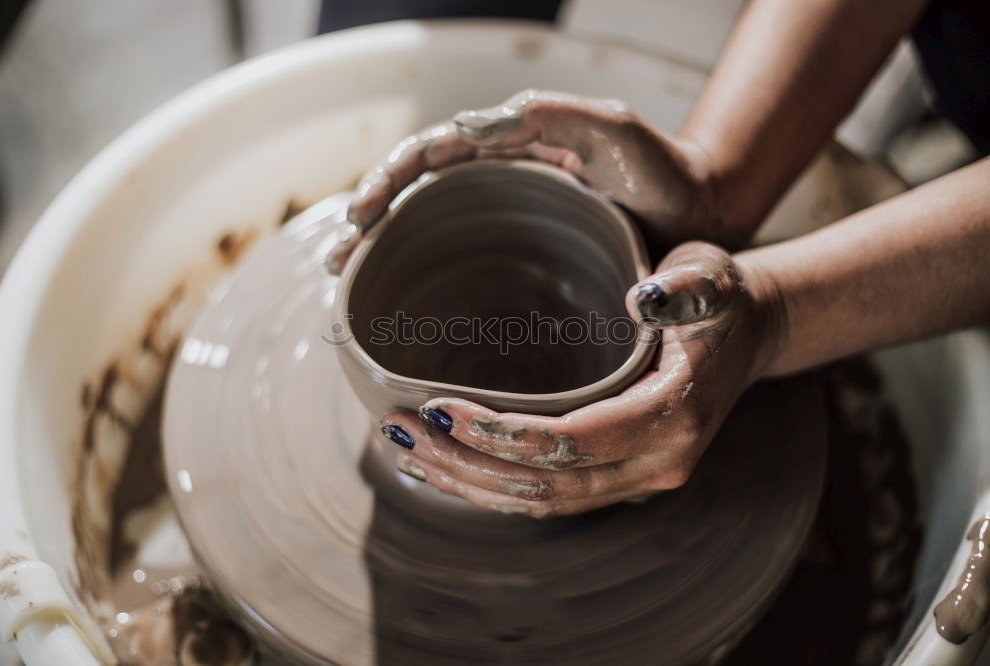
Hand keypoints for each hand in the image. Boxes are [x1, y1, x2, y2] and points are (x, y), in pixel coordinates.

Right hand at [326, 90, 728, 273]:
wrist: (704, 217)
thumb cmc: (664, 172)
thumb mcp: (612, 129)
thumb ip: (547, 116)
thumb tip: (466, 128)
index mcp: (511, 145)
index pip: (431, 154)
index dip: (389, 180)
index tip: (362, 214)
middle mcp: (501, 182)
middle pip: (416, 196)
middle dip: (369, 223)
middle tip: (338, 261)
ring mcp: (511, 223)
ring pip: (430, 233)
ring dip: (385, 256)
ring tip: (348, 287)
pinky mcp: (526, 261)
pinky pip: (464, 266)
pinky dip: (426, 283)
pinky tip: (404, 309)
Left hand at [378, 242, 782, 516]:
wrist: (749, 332)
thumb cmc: (721, 298)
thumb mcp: (711, 277)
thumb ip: (683, 288)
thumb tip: (641, 299)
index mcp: (672, 419)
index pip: (573, 443)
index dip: (503, 434)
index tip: (439, 406)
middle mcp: (656, 463)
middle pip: (546, 486)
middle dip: (466, 464)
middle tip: (398, 430)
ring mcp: (639, 477)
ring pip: (542, 502)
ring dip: (469, 483)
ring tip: (404, 451)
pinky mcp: (620, 475)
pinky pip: (551, 496)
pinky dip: (494, 485)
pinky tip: (449, 464)